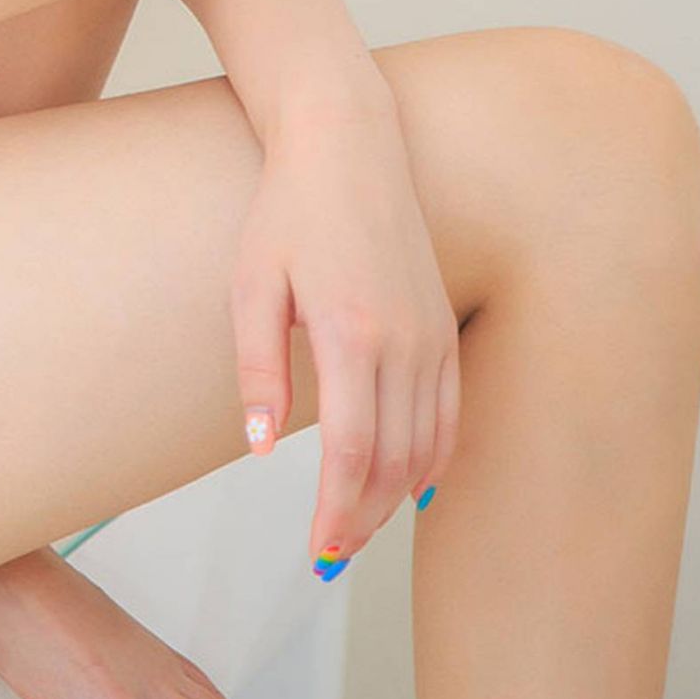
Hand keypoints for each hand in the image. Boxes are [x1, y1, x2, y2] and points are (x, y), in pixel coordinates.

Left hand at [230, 69, 460, 569]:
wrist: (347, 144)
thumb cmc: (288, 211)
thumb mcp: (250, 285)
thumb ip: (257, 369)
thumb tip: (258, 449)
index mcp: (352, 333)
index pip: (352, 452)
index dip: (336, 511)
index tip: (316, 551)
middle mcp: (404, 340)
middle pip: (394, 461)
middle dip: (362, 518)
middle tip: (330, 554)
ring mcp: (432, 333)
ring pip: (428, 444)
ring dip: (395, 497)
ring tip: (356, 527)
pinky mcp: (444, 325)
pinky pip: (449, 411)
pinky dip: (432, 458)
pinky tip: (406, 484)